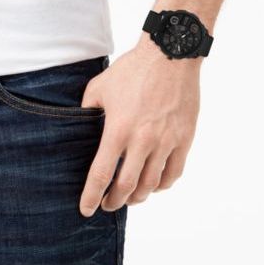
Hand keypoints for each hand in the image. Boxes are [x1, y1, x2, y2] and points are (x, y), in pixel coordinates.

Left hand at [79, 35, 200, 215]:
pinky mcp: (184, 139)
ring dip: (138, 197)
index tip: (86, 209)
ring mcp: (166, 141)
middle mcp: (143, 141)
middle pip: (126, 187)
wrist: (171, 55)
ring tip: (130, 197)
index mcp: (118, 130)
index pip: (101, 174)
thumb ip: (87, 112)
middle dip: (114, 202)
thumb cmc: (133, 70)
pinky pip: (174, 173)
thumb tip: (79, 128)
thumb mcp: (99, 88)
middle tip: (108, 205)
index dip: (91, 196)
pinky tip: (155, 184)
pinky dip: (162, 185)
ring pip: (151, 184)